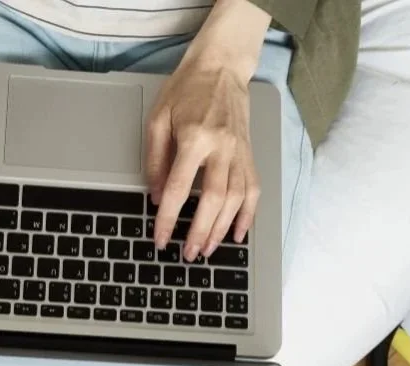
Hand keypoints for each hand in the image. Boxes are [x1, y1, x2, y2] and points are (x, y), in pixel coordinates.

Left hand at [147, 61, 258, 261]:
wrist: (221, 66)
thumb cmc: (186, 90)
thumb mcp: (158, 119)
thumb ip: (155, 160)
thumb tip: (157, 197)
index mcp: (195, 138)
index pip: (180, 188)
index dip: (168, 218)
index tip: (160, 238)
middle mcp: (222, 147)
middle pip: (213, 199)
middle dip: (200, 231)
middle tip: (188, 254)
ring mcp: (240, 151)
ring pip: (236, 199)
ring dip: (222, 229)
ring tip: (207, 249)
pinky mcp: (249, 154)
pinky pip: (253, 189)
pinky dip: (248, 215)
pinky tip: (238, 234)